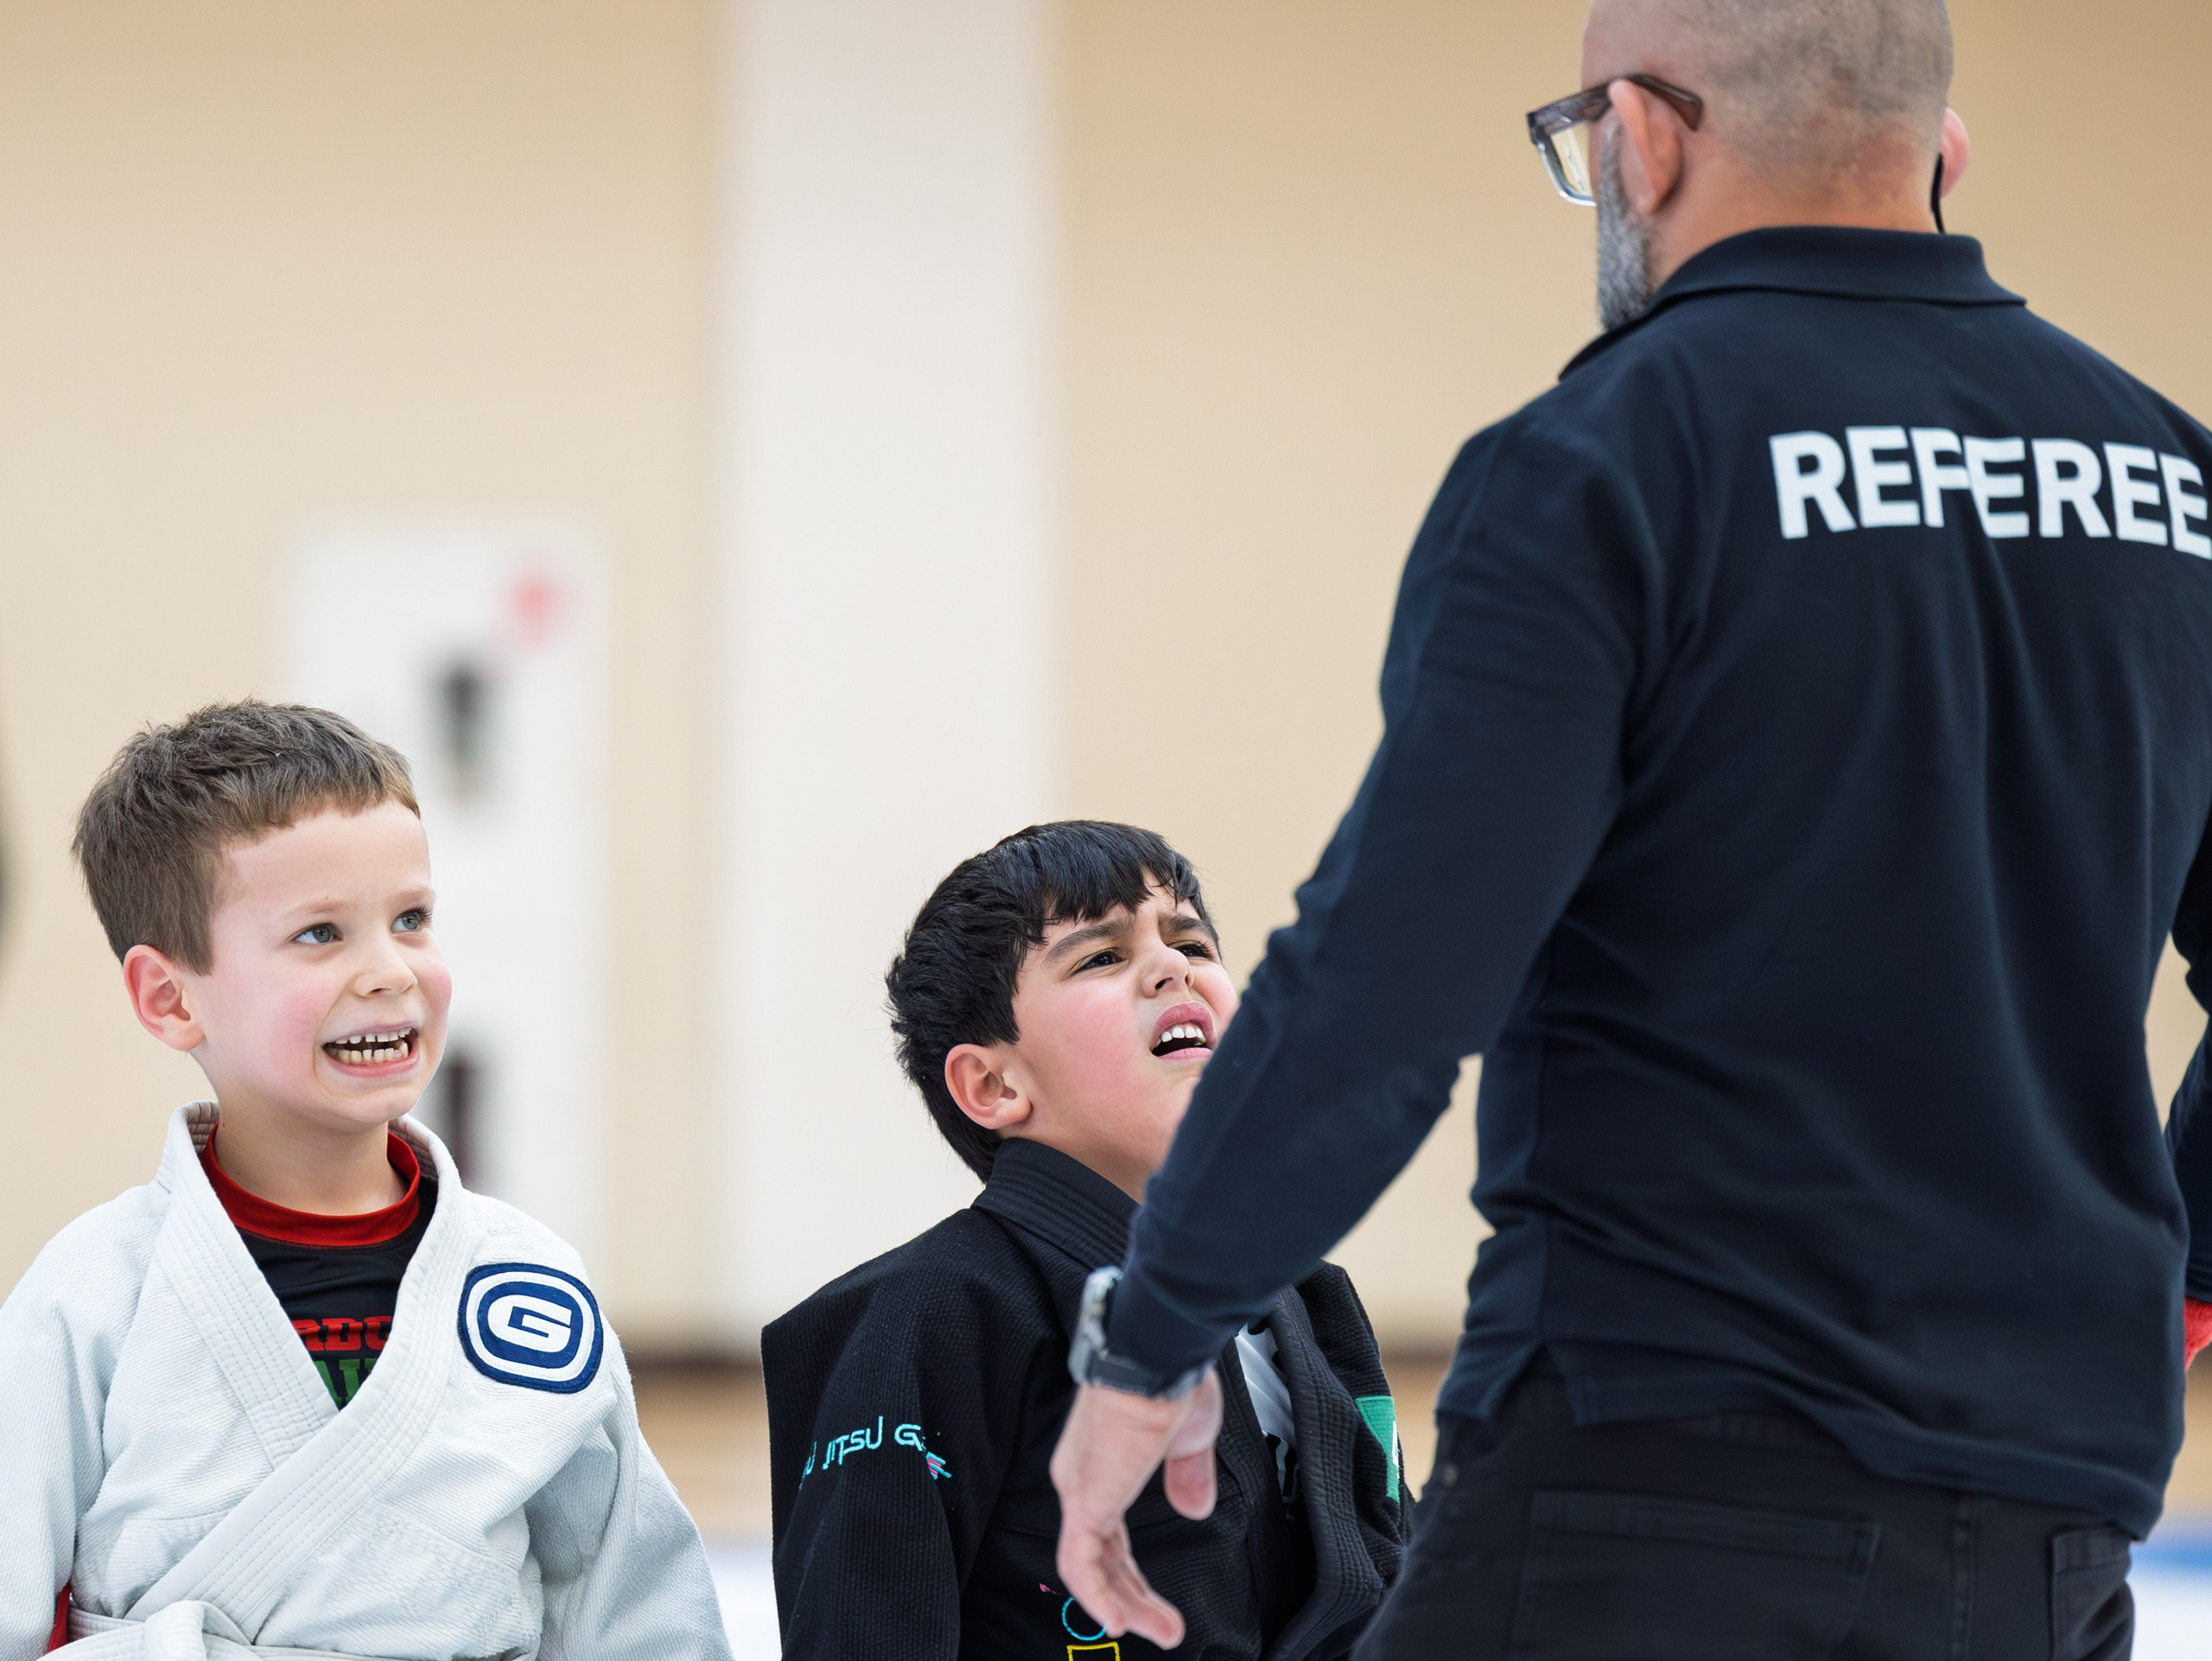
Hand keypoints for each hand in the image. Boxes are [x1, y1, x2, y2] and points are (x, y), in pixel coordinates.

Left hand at [1050, 1369, 1224, 1648]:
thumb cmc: (1172, 1380)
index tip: (1156, 1602)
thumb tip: (1194, 1509)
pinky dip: (1097, 1596)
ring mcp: (1081, 1488)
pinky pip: (1080, 1562)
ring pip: (1088, 1566)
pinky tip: (1118, 1621)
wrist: (1160, 1356)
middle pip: (1100, 1556)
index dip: (1128, 1572)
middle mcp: (1084, 1477)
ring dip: (1121, 1604)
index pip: (1108, 1533)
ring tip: (1156, 1630)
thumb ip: (1187, 1473)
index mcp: (1104, 1462)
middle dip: (1131, 1597)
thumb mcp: (1189, 1437)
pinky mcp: (1086, 1499)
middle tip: (1164, 1628)